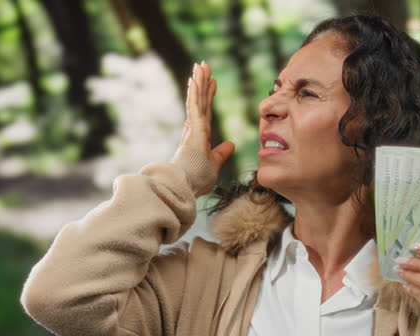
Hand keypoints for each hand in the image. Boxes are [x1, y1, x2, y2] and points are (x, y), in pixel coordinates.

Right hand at [180, 61, 234, 195]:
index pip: (206, 110)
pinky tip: (195, 79)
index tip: (212, 81)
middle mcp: (195, 127)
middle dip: (202, 82)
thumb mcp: (214, 163)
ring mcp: (193, 126)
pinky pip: (194, 105)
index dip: (208, 95)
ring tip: (200, 65)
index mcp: (200, 134)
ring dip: (199, 81)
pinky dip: (194, 92)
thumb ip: (221, 153)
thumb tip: (231, 144)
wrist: (188, 184)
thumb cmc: (197, 178)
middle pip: (201, 99)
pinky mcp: (193, 127)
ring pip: (196, 98)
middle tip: (203, 65)